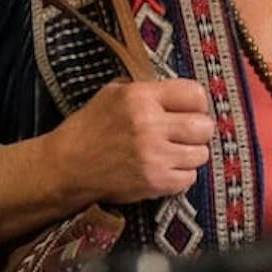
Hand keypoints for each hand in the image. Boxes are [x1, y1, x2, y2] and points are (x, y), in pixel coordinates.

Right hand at [45, 77, 212, 203]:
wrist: (67, 166)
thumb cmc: (89, 128)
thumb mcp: (111, 94)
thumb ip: (147, 89)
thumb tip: (179, 94)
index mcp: (140, 97)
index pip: (195, 94)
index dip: (197, 103)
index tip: (191, 110)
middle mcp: (150, 125)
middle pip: (204, 126)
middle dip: (198, 130)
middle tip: (185, 134)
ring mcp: (153, 156)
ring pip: (201, 154)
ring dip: (190, 154)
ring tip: (173, 152)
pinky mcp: (154, 182)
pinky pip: (189, 178)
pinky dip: (181, 175)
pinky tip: (164, 168)